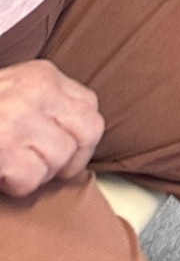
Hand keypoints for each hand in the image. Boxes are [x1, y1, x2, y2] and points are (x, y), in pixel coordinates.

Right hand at [0, 62, 103, 197]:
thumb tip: (77, 143)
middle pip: (90, 131)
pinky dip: (18, 185)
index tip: (62, 153)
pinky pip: (32, 178)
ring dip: (38, 174)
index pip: (91, 107)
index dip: (81, 138)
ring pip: (61, 158)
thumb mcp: (16, 94)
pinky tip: (1, 175)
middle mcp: (37, 90)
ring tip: (13, 167)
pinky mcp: (4, 146)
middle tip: (44, 168)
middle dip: (72, 159)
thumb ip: (47, 107)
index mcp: (43, 75)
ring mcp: (20, 117)